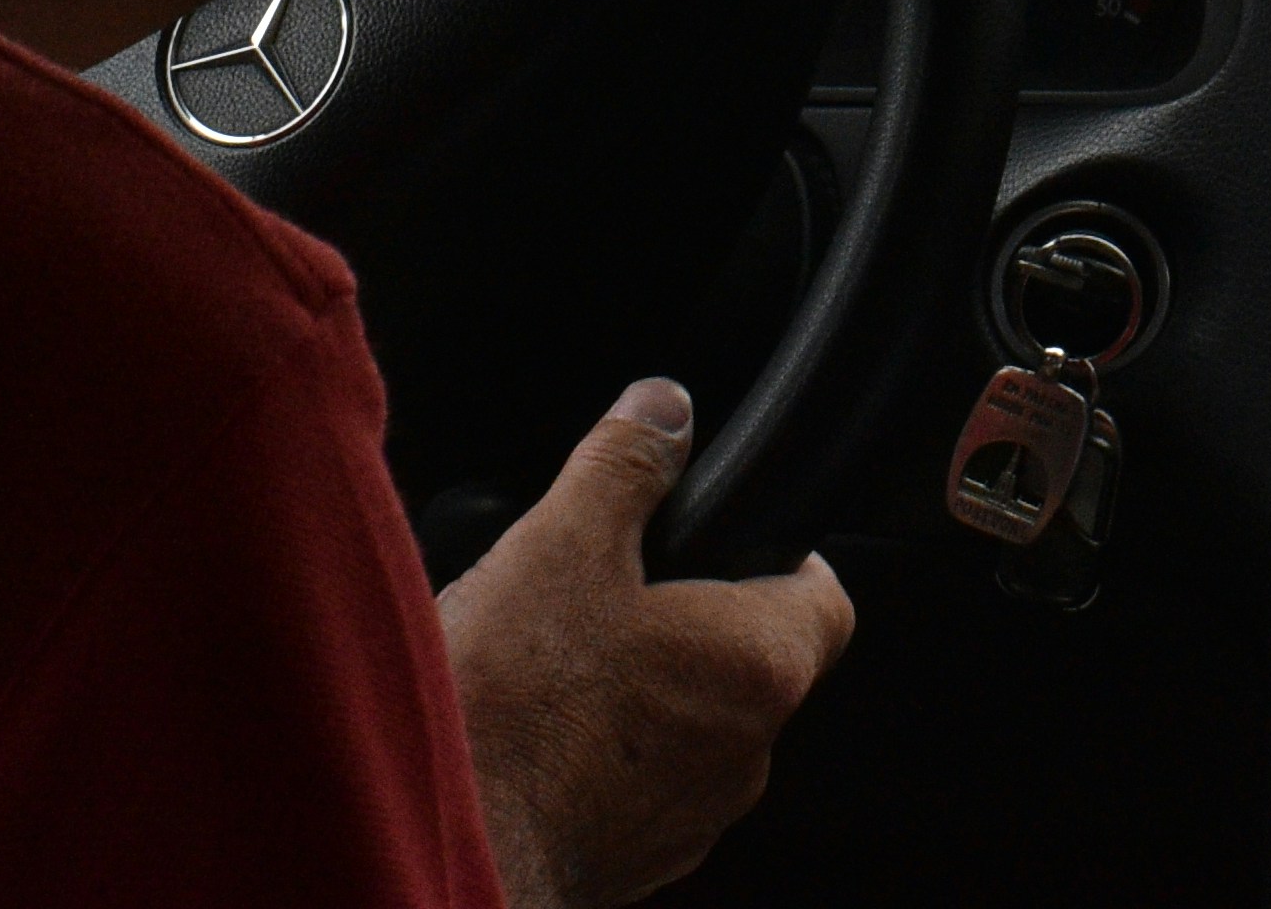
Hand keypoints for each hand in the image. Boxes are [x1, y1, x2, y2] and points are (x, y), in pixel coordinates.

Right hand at [444, 381, 854, 907]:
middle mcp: (747, 752)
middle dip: (691, 620)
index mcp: (757, 662)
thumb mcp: (563, 544)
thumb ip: (626, 464)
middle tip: (617, 589)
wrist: (446, 849)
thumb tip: (663, 409)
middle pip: (751, 660)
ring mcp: (694, 818)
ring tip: (559, 661)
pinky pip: (641, 787)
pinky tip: (536, 727)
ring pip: (693, 729)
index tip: (733, 535)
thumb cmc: (510, 711)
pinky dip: (604, 754)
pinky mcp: (637, 861)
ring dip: (645, 691)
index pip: (823, 596)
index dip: (783, 555)